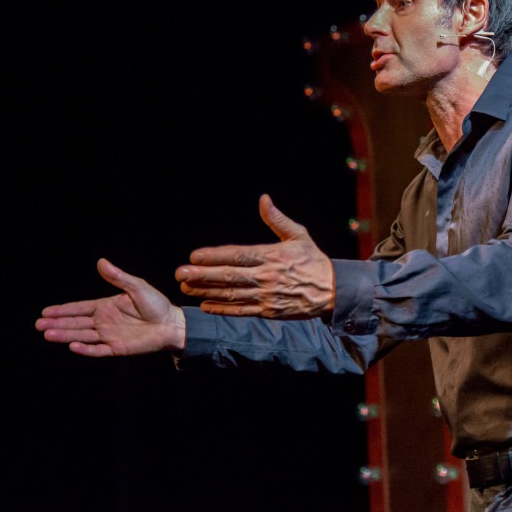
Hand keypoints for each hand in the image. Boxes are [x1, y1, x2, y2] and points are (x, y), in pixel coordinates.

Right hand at [36, 258, 185, 356]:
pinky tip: (72, 345)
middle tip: (39, 325)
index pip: (80, 309)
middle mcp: (104, 321)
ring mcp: (109, 335)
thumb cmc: (157, 304)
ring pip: (82, 336)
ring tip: (48, 334)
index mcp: (107, 306)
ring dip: (65, 335)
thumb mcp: (137, 287)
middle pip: (76, 323)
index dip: (63, 310)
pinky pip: (98, 349)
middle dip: (57, 324)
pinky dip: (85, 348)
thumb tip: (101, 262)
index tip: (45, 312)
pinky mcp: (117, 348)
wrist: (172, 324)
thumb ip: (118, 277)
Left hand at [175, 194, 334, 319]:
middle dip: (202, 276)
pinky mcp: (268, 311)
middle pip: (229, 276)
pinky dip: (222, 309)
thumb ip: (277, 219)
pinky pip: (241, 311)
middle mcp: (266, 277)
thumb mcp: (299, 235)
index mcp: (271, 256)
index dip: (214, 256)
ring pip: (231, 294)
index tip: (194, 256)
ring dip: (206, 292)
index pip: (237, 255)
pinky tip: (205, 306)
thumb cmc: (313, 260)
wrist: (332, 290)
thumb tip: (264, 199)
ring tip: (187, 289)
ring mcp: (266, 296)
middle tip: (180, 274)